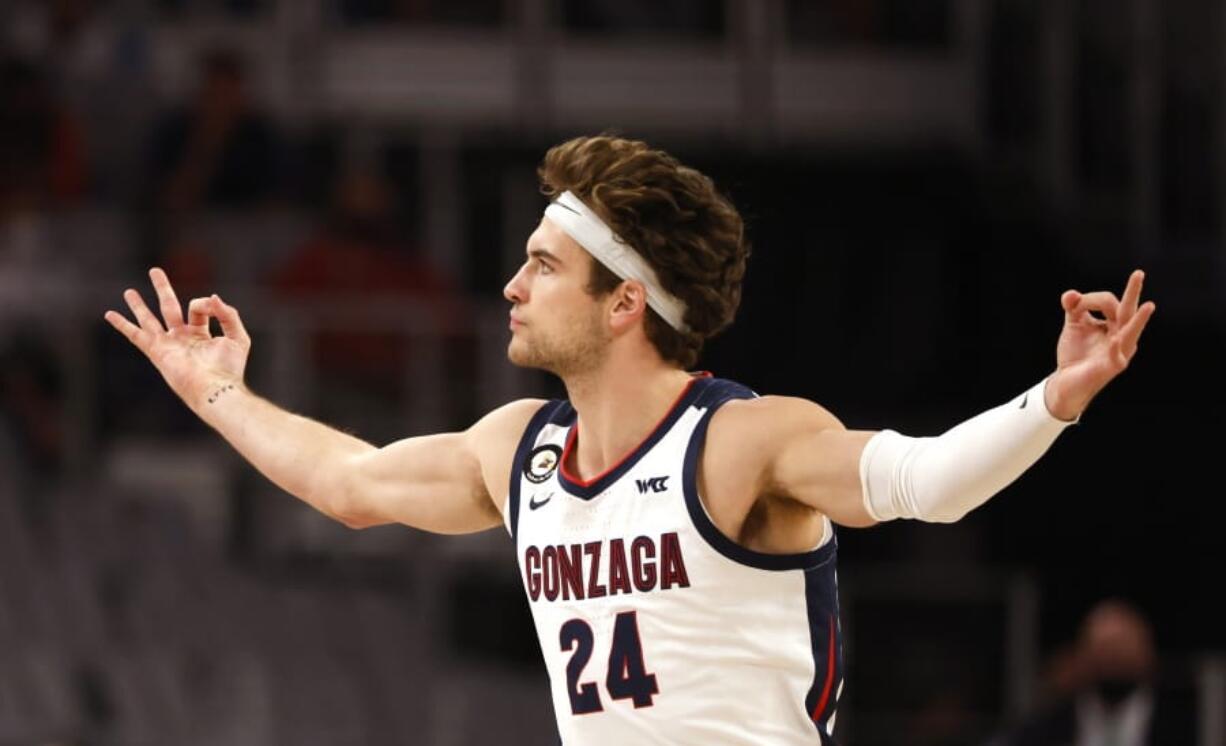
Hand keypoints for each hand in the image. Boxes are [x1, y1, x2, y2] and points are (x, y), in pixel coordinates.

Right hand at [104, 268, 250, 411]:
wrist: (215, 388)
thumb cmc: (229, 368)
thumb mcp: (238, 336)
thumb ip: (228, 314)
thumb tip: (212, 297)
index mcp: (201, 334)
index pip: (198, 307)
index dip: (206, 303)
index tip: (213, 306)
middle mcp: (182, 338)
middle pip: (169, 307)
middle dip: (162, 289)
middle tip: (154, 271)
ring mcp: (168, 344)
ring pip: (150, 319)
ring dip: (139, 305)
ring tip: (129, 291)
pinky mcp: (157, 351)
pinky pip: (136, 335)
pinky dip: (122, 325)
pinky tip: (110, 315)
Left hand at [1045, 269, 1155, 419]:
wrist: (1066, 381)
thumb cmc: (1075, 352)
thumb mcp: (1075, 325)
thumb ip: (1074, 307)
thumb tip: (1071, 295)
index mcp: (1115, 324)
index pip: (1108, 302)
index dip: (1089, 299)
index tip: (1072, 303)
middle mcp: (1122, 335)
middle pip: (1128, 311)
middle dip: (1133, 292)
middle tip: (1139, 273)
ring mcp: (1120, 352)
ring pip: (1130, 333)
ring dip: (1138, 320)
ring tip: (1149, 306)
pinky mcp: (1111, 367)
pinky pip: (1117, 357)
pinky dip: (1116, 347)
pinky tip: (1114, 339)